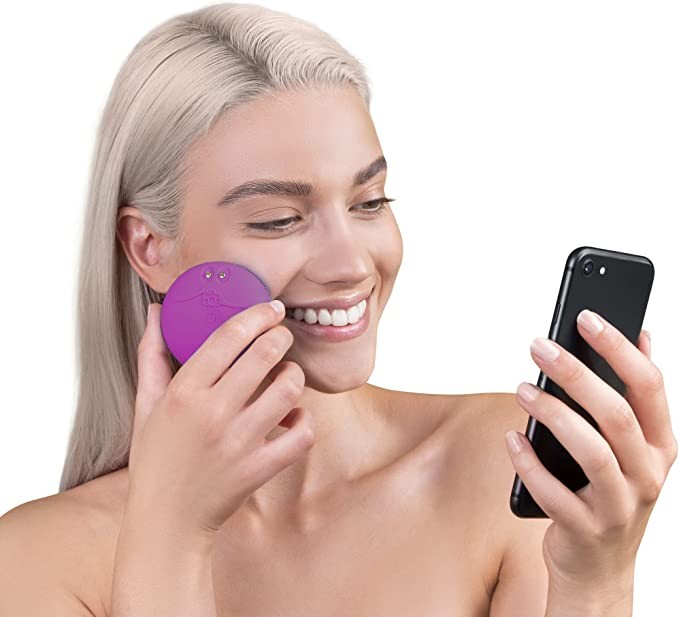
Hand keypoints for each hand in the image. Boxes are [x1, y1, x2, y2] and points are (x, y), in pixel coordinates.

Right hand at [127, 300, 314, 542]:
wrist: (167, 519)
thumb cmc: (156, 457)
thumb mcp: (146, 403)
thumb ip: (152, 353)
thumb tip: (157, 311)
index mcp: (184, 392)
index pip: (228, 337)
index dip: (256, 314)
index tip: (271, 308)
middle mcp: (212, 413)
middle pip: (264, 355)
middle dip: (281, 336)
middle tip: (282, 335)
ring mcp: (238, 443)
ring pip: (287, 391)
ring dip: (294, 376)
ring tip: (287, 375)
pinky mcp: (259, 469)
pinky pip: (300, 436)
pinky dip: (305, 421)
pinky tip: (294, 417)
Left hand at [505, 309, 676, 590]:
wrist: (599, 568)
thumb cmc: (608, 492)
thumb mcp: (632, 447)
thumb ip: (635, 397)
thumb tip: (642, 334)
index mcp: (660, 445)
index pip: (649, 386)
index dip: (619, 348)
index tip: (585, 316)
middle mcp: (647, 473)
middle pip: (615, 414)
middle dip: (575, 373)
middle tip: (537, 345)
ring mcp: (619, 505)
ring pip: (590, 451)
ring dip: (552, 414)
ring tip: (522, 388)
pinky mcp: (586, 528)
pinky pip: (554, 493)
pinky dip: (530, 463)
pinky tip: (512, 438)